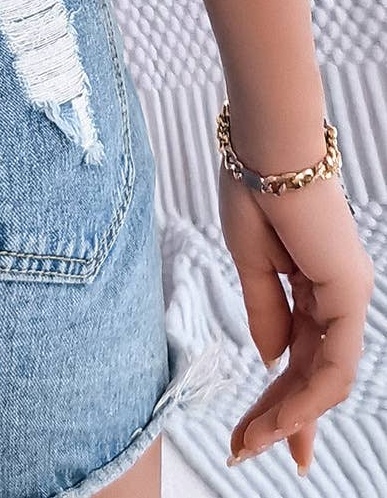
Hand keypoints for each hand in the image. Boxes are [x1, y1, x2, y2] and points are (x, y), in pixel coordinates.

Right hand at [219, 163, 373, 475]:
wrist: (264, 145)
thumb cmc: (251, 186)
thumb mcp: (248, 260)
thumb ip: (264, 311)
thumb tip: (271, 359)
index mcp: (312, 282)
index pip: (299, 353)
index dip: (279, 397)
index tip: (255, 435)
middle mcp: (337, 293)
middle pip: (311, 372)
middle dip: (281, 417)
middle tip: (247, 452)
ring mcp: (347, 294)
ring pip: (326, 377)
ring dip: (290, 416)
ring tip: (254, 444)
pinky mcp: (348, 292)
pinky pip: (333, 361)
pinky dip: (308, 396)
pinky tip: (283, 419)